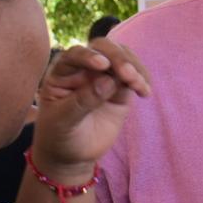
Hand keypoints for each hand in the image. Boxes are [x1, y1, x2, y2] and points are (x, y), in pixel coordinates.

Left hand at [31, 40, 150, 179]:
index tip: (102, 65)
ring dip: (134, 67)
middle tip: (128, 74)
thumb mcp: (63, 121)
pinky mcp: (120, 88)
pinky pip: (134, 76)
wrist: (70, 154)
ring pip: (122, 58)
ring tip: (139, 86)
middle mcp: (84, 67)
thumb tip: (108, 81)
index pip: (76, 54)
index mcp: (63, 71)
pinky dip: (142, 79)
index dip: (89, 56)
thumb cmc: (58, 135)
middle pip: (103, 48)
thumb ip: (83, 101)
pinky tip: (144, 91)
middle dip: (118, 57)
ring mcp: (104, 76)